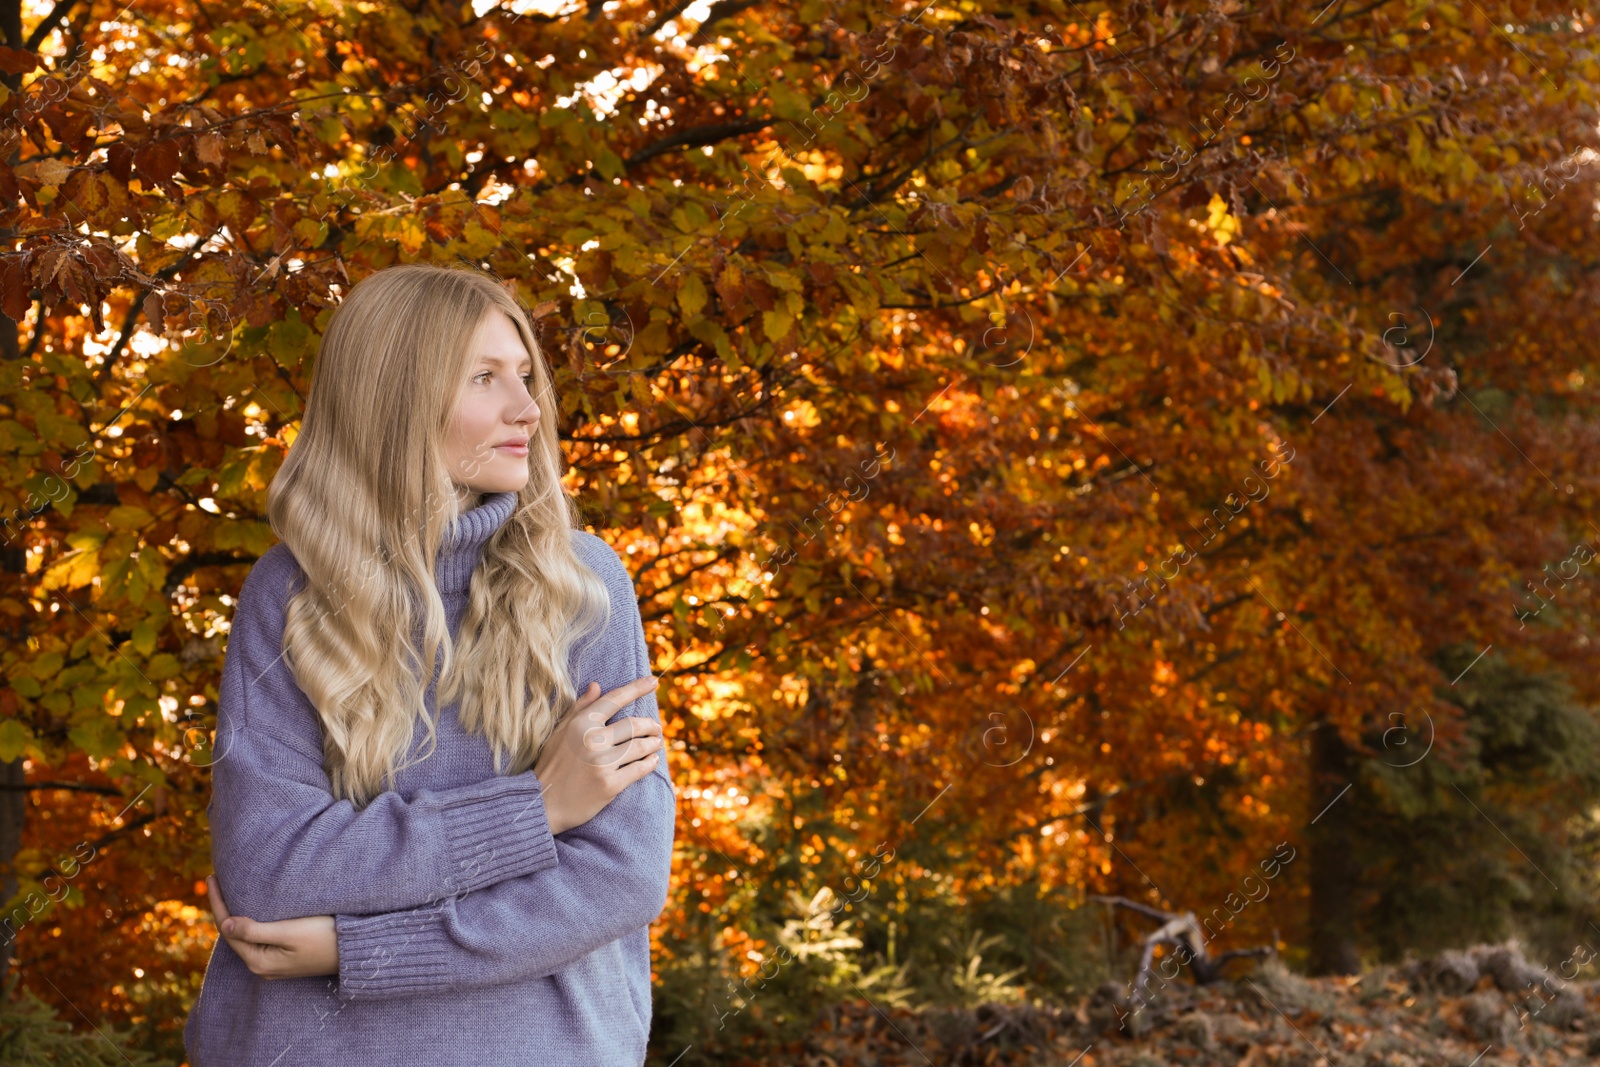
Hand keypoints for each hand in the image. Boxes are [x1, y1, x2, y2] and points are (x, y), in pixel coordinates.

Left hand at [206, 873, 338, 978]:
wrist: (356, 951)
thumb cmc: (325, 937)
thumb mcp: (290, 931)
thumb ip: (256, 930)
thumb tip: (226, 924)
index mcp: (259, 962)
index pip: (229, 928)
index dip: (218, 903)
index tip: (212, 878)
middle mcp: (263, 967)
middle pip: (235, 934)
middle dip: (225, 908)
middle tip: (217, 881)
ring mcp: (274, 965)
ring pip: (247, 937)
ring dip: (237, 915)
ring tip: (229, 893)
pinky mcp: (285, 959)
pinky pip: (259, 939)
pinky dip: (251, 922)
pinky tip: (251, 910)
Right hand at [535, 676, 663, 834]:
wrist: (543, 804)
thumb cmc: (551, 766)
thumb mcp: (560, 732)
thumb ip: (580, 708)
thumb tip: (597, 685)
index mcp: (581, 724)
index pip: (614, 699)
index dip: (636, 688)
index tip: (653, 681)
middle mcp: (592, 741)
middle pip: (634, 725)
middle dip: (650, 724)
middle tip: (656, 727)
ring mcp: (602, 763)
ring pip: (640, 746)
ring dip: (654, 743)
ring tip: (656, 742)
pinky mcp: (610, 785)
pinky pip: (639, 769)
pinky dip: (650, 763)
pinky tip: (653, 760)